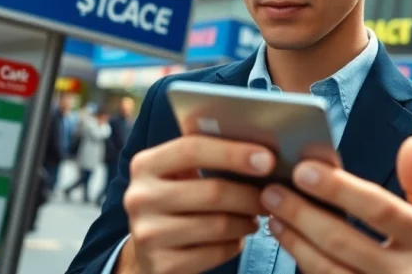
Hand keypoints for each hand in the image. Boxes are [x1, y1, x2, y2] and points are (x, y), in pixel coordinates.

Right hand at [121, 135, 275, 273]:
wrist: (147, 250)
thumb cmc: (175, 201)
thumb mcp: (178, 174)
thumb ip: (206, 156)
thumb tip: (260, 152)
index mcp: (145, 165)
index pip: (192, 149)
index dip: (233, 153)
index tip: (268, 159)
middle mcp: (139, 198)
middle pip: (212, 192)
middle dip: (250, 194)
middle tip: (271, 196)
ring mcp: (147, 234)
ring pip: (218, 225)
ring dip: (247, 221)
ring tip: (255, 217)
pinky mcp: (161, 265)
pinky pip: (216, 253)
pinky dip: (235, 244)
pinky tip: (237, 238)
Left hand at [262, 136, 411, 273]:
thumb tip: (410, 143)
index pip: (378, 208)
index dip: (339, 189)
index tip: (304, 169)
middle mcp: (410, 272)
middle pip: (344, 240)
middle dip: (303, 214)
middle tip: (272, 192)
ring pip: (329, 270)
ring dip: (296, 243)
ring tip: (274, 218)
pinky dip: (308, 267)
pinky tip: (292, 247)